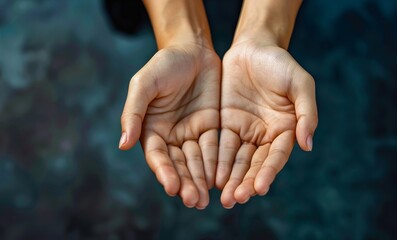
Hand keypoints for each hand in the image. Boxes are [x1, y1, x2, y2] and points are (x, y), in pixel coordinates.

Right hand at [120, 44, 219, 208]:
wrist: (191, 49)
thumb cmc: (163, 64)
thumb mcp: (144, 84)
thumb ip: (133, 113)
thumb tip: (123, 144)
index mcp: (151, 129)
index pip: (157, 156)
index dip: (164, 172)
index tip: (172, 187)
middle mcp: (171, 136)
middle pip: (178, 165)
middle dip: (186, 183)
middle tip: (195, 201)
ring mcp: (191, 133)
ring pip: (197, 162)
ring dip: (201, 180)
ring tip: (207, 199)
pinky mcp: (211, 127)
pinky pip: (214, 149)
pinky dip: (217, 164)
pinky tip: (222, 179)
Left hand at [217, 40, 317, 207]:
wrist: (253, 46)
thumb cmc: (280, 63)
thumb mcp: (300, 83)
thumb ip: (306, 112)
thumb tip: (307, 144)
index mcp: (285, 128)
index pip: (276, 156)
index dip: (268, 172)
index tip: (259, 188)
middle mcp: (265, 134)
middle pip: (255, 163)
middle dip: (246, 182)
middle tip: (235, 200)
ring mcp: (245, 130)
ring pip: (237, 159)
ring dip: (231, 178)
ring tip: (223, 198)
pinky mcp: (226, 124)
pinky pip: (221, 145)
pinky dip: (217, 161)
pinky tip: (212, 177)